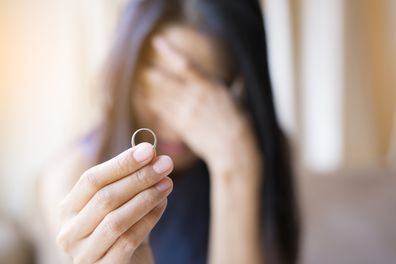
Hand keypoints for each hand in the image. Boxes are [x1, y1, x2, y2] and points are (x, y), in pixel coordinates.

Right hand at [56, 143, 173, 263]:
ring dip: (146, 198)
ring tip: (167, 183)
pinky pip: (128, 240)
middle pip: (104, 198)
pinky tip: (163, 204)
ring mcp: (84, 254)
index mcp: (68, 209)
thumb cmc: (124, 227)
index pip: (91, 179)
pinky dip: (149, 219)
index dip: (121, 163)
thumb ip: (129, 179)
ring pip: (116, 220)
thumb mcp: (120, 202)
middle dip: (139, 178)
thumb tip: (152, 153)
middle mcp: (69, 232)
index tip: (150, 150)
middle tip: (165, 164)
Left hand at [141, 35, 259, 174]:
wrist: (232, 146)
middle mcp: (193, 96)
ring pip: (161, 97)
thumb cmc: (238, 122)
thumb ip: (235, 90)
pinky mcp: (181, 126)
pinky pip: (163, 113)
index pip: (185, 64)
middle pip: (166, 82)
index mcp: (208, 86)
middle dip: (152, 74)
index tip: (156, 41)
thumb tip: (240, 82)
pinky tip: (146, 99)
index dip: (169, 51)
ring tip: (138, 82)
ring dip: (148, 89)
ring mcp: (186, 111)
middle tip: (141, 68)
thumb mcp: (237, 101)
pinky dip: (153, 105)